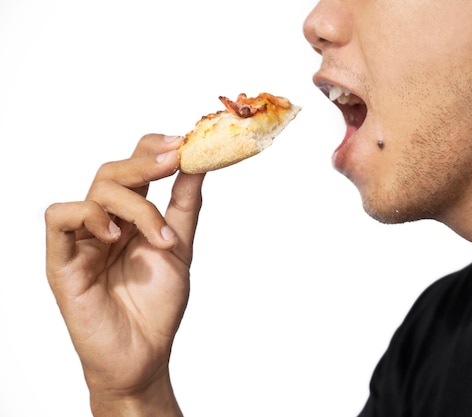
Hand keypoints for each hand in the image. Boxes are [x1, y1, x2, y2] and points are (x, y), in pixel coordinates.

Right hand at [45, 134, 204, 415]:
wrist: (145, 352)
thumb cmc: (157, 304)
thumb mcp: (180, 246)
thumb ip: (184, 204)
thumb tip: (199, 163)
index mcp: (130, 217)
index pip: (132, 167)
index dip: (151, 148)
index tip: (180, 143)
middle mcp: (104, 223)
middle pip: (112, 172)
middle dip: (145, 163)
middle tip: (173, 160)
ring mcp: (82, 240)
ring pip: (95, 192)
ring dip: (134, 205)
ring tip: (158, 237)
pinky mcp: (62, 260)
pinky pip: (60, 217)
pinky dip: (90, 216)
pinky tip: (115, 237)